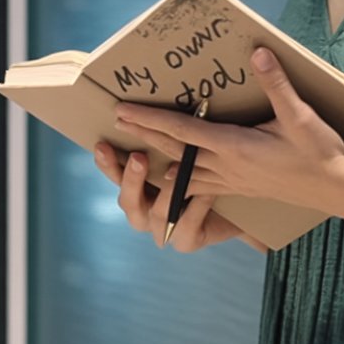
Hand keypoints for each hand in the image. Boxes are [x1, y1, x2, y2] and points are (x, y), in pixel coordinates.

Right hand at [93, 140, 253, 251]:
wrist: (240, 204)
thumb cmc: (214, 168)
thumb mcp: (191, 150)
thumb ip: (172, 136)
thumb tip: (157, 103)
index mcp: (141, 186)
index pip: (117, 174)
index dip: (108, 162)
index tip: (102, 143)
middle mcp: (146, 210)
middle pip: (127, 200)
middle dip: (130, 178)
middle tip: (138, 157)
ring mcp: (165, 229)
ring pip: (155, 213)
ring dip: (167, 191)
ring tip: (176, 171)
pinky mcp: (188, 240)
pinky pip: (187, 224)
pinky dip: (197, 206)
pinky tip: (209, 190)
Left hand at [113, 47, 343, 211]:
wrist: (335, 189)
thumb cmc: (318, 152)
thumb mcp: (299, 115)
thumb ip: (276, 83)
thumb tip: (257, 52)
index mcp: (234, 147)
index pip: (183, 131)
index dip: (151, 119)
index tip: (124, 111)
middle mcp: (226, 167)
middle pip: (174, 152)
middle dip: (144, 136)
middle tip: (117, 122)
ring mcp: (232, 180)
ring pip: (183, 172)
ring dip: (158, 159)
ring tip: (136, 149)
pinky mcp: (240, 187)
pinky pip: (200, 185)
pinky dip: (180, 177)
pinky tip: (174, 175)